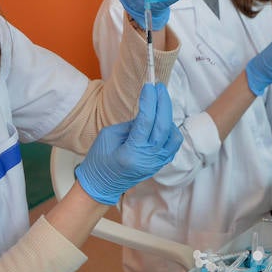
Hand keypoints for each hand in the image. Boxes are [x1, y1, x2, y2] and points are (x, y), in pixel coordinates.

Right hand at [73, 84, 181, 204]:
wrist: (101, 186)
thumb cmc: (99, 160)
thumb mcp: (109, 136)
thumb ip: (130, 125)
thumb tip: (147, 113)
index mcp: (131, 152)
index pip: (146, 121)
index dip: (149, 100)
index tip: (149, 86)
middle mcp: (148, 159)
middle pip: (163, 125)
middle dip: (163, 102)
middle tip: (159, 87)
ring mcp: (156, 164)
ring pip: (172, 135)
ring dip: (167, 116)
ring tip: (159, 104)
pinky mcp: (159, 165)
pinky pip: (172, 145)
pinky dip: (171, 131)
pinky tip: (163, 121)